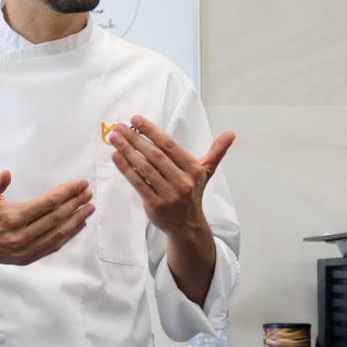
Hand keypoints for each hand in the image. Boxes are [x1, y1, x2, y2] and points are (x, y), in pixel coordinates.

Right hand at [0, 170, 94, 265]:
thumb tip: (6, 174)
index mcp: (12, 218)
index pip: (48, 203)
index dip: (67, 192)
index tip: (81, 184)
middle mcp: (21, 236)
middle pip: (57, 218)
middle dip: (76, 204)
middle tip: (88, 193)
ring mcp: (26, 250)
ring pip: (58, 234)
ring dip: (77, 220)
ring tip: (89, 208)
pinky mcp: (28, 258)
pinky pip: (53, 246)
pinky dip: (69, 235)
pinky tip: (78, 224)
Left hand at [107, 117, 233, 237]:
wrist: (187, 225)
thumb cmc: (192, 193)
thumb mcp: (205, 172)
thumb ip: (216, 151)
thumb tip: (231, 133)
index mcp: (193, 169)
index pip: (168, 145)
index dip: (151, 131)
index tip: (135, 120)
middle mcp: (182, 181)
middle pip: (154, 155)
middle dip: (135, 139)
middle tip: (119, 126)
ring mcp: (169, 194)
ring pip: (144, 168)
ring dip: (127, 151)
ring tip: (114, 138)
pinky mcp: (155, 205)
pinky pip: (138, 183)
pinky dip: (126, 169)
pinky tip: (116, 156)